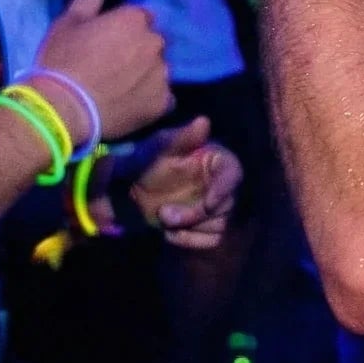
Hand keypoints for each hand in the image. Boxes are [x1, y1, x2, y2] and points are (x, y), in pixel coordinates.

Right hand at [35, 0, 170, 142]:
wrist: (62, 108)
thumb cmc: (62, 61)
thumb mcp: (67, 25)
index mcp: (135, 20)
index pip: (140, 18)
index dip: (125, 30)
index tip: (108, 42)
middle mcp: (155, 43)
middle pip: (153, 42)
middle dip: (139, 50)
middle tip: (114, 66)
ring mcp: (162, 73)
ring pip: (160, 69)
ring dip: (147, 74)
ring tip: (122, 88)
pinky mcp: (163, 102)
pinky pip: (163, 97)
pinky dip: (151, 99)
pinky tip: (131, 104)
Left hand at [130, 116, 242, 251]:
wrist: (130, 188)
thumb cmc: (148, 161)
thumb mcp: (162, 147)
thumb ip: (183, 138)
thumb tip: (203, 121)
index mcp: (218, 163)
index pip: (233, 175)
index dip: (224, 189)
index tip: (209, 202)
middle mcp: (222, 186)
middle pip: (225, 206)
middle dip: (195, 214)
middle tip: (165, 214)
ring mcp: (215, 209)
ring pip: (219, 225)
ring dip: (191, 227)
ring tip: (164, 221)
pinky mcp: (205, 227)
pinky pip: (210, 240)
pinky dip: (191, 240)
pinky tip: (170, 234)